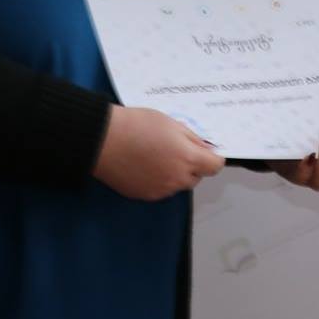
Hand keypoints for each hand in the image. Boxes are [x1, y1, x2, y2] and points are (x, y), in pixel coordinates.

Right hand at [93, 105, 225, 199]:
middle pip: (196, 177)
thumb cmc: (137, 125)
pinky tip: (145, 165)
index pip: (215, 166)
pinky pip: (161, 189)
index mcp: (187, 159)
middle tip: (175, 148)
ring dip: (175, 173)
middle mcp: (177, 179)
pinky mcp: (145, 195)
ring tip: (156, 155)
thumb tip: (207, 149)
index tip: (206, 151)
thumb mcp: (172, 123)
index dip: (213, 158)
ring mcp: (161, 190)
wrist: (103, 140)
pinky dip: (158, 180)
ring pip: (178, 184)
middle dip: (192, 165)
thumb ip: (193, 139)